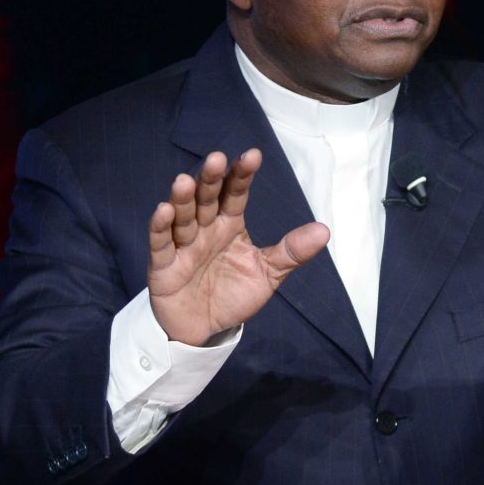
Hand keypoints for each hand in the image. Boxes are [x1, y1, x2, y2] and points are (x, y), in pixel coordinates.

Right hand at [147, 149, 328, 344]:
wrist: (204, 329)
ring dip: (183, 199)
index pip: (236, 195)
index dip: (242, 176)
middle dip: (211, 180)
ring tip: (185, 181)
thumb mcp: (268, 274)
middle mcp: (206, 229)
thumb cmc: (233, 294)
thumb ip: (291, 252)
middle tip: (217, 159)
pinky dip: (159, 227)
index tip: (253, 156)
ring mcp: (183, 245)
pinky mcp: (164, 266)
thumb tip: (324, 230)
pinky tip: (163, 210)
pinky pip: (160, 244)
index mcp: (230, 225)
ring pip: (183, 217)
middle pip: (207, 199)